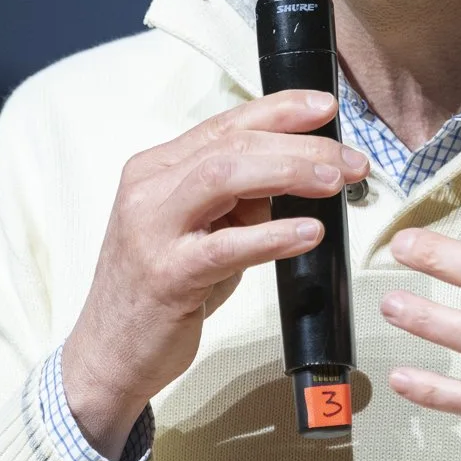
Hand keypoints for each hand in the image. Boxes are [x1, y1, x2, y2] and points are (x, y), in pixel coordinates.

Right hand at [60, 92, 367, 454]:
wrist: (109, 353)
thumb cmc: (159, 292)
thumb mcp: (197, 231)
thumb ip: (237, 200)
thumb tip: (298, 175)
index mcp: (155, 168)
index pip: (226, 124)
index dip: (280, 111)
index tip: (327, 108)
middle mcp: (148, 189)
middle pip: (232, 144)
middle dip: (301, 145)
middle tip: (351, 160)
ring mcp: (152, 229)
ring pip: (224, 176)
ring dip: (290, 172)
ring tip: (336, 182)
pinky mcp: (166, 274)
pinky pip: (226, 246)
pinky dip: (273, 235)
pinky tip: (308, 233)